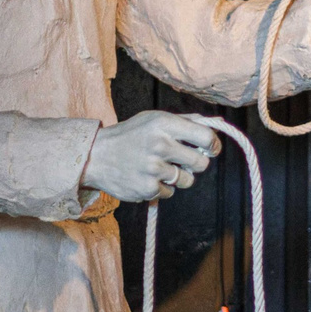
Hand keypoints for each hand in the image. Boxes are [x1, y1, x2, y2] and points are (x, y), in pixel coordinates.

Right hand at [82, 111, 218, 205]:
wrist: (96, 156)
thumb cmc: (129, 135)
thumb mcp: (153, 119)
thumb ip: (184, 121)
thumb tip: (214, 123)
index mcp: (164, 124)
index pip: (205, 136)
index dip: (212, 144)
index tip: (210, 148)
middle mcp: (160, 145)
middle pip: (201, 163)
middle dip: (197, 163)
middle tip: (184, 161)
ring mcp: (153, 169)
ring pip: (187, 180)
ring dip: (179, 177)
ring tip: (160, 169)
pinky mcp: (147, 188)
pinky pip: (169, 192)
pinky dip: (161, 188)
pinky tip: (147, 177)